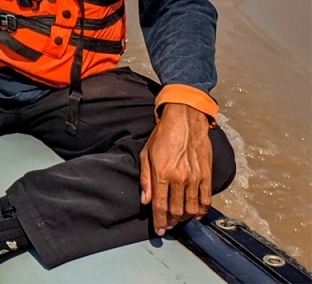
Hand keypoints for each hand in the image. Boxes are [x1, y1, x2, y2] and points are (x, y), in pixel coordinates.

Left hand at [140, 103, 213, 234]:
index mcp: (162, 173)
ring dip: (185, 218)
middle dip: (171, 221)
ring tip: (179, 220)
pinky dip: (202, 210)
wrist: (186, 119)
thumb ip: (145, 179)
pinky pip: (206, 199)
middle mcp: (179, 178)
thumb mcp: (146, 154)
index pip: (159, 205)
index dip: (159, 221)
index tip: (159, 231)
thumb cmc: (163, 135)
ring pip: (192, 208)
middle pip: (176, 210)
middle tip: (168, 225)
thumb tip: (145, 201)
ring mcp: (195, 177)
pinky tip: (196, 214)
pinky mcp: (207, 174)